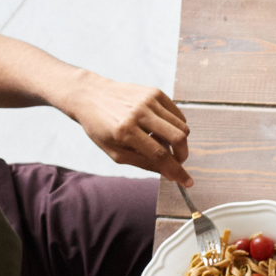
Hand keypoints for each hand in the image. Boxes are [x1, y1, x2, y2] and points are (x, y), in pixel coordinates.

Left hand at [58, 74, 190, 185]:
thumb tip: (169, 173)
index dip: (177, 171)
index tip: (187, 182)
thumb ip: (143, 163)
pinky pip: (177, 114)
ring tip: (161, 140)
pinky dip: (175, 125)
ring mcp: (148, 101)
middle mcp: (139, 113)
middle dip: (183, 155)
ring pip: (182, 126)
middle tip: (177, 160)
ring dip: (178, 140)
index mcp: (125, 131)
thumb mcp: (114, 151)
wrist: (89, 95)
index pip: (160, 155)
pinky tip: (161, 128)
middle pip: (178, 138)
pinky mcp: (154, 92)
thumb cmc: (99, 126)